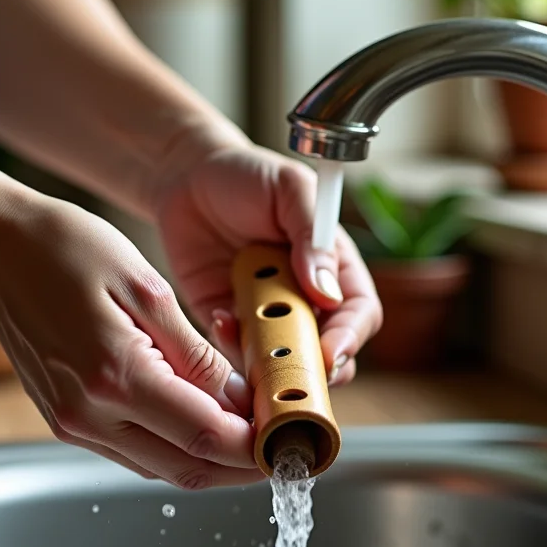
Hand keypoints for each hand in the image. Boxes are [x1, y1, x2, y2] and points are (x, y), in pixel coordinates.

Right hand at [0, 186, 262, 488]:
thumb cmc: (64, 247)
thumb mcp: (146, 288)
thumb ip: (196, 354)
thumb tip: (242, 402)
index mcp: (114, 376)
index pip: (207, 437)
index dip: (258, 447)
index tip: (293, 436)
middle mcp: (88, 415)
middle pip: (188, 468)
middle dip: (244, 466)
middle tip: (284, 444)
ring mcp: (71, 424)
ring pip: (161, 467)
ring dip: (211, 460)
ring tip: (253, 433)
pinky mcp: (63, 421)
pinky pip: (133, 451)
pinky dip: (175, 445)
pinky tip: (203, 420)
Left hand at [153, 135, 382, 386]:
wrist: (187, 177)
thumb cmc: (247, 175)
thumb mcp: (289, 190)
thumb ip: (312, 236)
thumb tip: (327, 291)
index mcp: (334, 266)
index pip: (359, 312)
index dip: (351, 336)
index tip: (332, 350)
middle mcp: (306, 297)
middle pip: (328, 350)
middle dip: (316, 367)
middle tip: (295, 371)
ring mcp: (268, 314)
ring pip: (283, 360)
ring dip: (271, 365)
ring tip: (253, 346)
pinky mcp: (229, 323)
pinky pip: (236, 352)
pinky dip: (231, 348)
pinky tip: (219, 320)